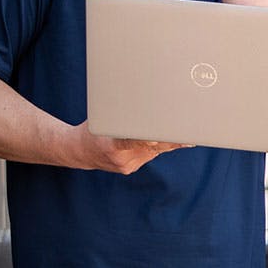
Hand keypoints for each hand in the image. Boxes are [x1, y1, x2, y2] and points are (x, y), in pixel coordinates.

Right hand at [67, 120, 190, 173]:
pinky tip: (171, 138)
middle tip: (188, 131)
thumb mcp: (100, 116)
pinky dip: (159, 145)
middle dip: (170, 138)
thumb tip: (142, 98)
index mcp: (109, 145)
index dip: (146, 140)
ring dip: (168, 140)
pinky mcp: (129, 168)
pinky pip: (149, 155)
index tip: (159, 137)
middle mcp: (119, 159)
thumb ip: (121, 112)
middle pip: (149, 148)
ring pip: (154, 151)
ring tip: (187, 132)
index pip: (130, 142)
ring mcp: (126, 166)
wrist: (78, 152)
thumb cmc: (92, 127)